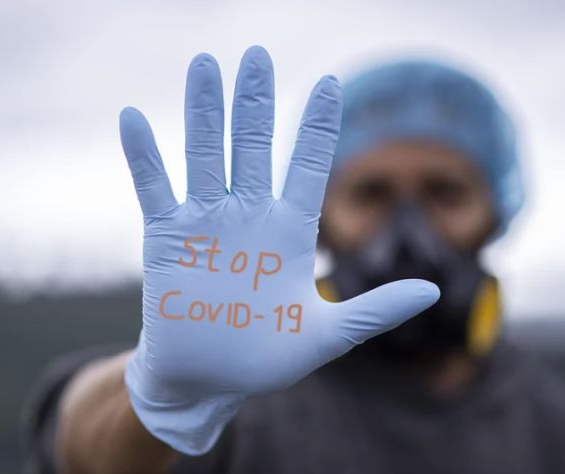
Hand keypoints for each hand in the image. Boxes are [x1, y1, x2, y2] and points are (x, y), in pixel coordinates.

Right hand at [121, 46, 439, 454]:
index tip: (330, 83)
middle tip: (256, 54)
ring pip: (205, 153)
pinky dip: (144, 155)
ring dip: (203, 110)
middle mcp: (248, 216)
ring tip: (205, 64)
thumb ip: (374, 311)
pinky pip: (154, 189)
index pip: (306, 165)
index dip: (316, 125)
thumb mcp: (326, 335)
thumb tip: (432, 293)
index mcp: (289, 232)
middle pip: (253, 146)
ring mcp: (206, 223)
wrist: (208, 381)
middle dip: (255, 101)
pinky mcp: (167, 239)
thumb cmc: (266, 358)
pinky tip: (132, 118)